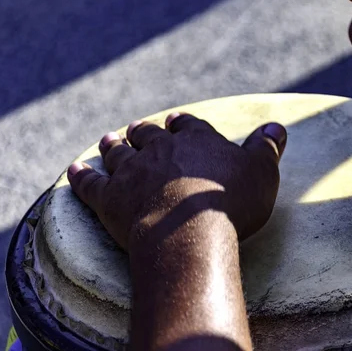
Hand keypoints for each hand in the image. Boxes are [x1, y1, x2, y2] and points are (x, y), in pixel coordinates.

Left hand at [67, 112, 286, 249]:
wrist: (189, 232)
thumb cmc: (231, 203)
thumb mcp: (262, 173)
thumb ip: (266, 148)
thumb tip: (278, 126)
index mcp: (196, 140)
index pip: (187, 125)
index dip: (181, 123)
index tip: (174, 121)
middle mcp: (161, 149)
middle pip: (148, 134)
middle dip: (143, 131)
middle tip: (136, 128)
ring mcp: (132, 171)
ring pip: (118, 153)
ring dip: (113, 146)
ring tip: (108, 140)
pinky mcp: (110, 198)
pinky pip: (90, 183)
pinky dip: (80, 176)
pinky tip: (73, 170)